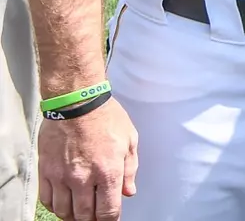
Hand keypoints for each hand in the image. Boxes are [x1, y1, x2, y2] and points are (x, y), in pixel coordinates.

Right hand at [38, 98, 138, 219]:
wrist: (76, 102)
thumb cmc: (106, 118)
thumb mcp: (130, 140)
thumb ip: (130, 169)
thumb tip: (128, 192)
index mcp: (107, 172)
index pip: (108, 212)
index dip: (110, 220)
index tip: (110, 218)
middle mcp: (83, 179)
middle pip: (84, 216)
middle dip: (91, 219)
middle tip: (94, 215)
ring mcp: (61, 177)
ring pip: (64, 211)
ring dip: (73, 215)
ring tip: (80, 211)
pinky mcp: (46, 172)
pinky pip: (47, 200)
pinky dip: (55, 206)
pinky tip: (63, 202)